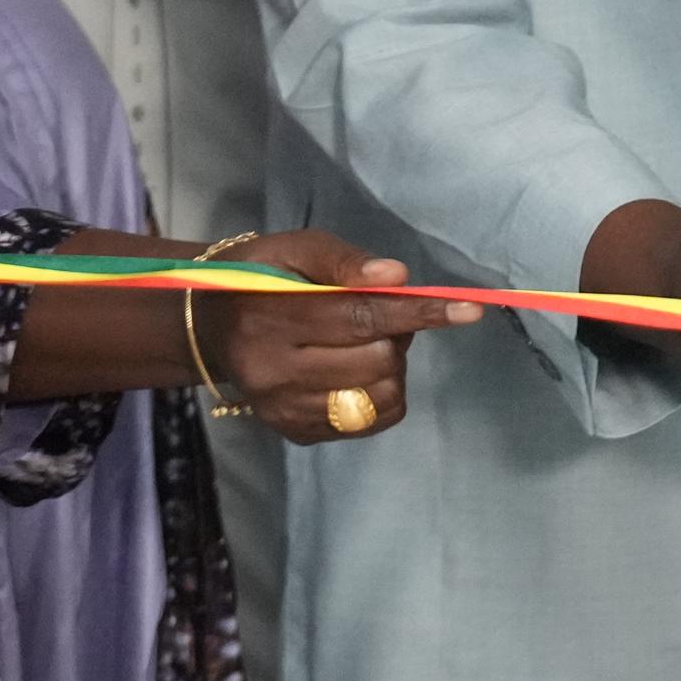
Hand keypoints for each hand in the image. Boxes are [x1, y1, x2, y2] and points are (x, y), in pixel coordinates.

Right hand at [195, 229, 480, 447]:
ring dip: (391, 366)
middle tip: (378, 316)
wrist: (211, 327)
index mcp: (270, 319)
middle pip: (375, 361)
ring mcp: (283, 410)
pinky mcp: (295, 432)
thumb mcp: (295, 249)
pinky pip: (369, 421)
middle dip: (396, 335)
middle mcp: (273, 373)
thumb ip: (345, 261)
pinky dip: (381, 393)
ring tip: (365, 343)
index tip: (469, 309)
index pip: (360, 319)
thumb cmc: (263, 276)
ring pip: (379, 396)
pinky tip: (357, 369)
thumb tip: (398, 278)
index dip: (418, 313)